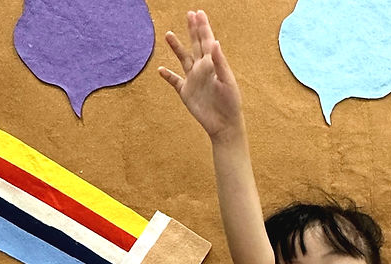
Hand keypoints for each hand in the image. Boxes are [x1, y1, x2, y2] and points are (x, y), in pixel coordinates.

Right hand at [159, 10, 243, 140]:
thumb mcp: (227, 82)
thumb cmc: (230, 103)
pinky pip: (175, 82)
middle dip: (192, 30)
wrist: (224, 124)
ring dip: (176, 47)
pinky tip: (160, 70)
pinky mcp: (186, 93)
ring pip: (183, 59)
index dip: (202, 27)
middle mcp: (202, 69)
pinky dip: (167, 76)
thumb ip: (220, 62)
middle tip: (189, 14)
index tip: (198, 13)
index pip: (206, 41)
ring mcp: (193, 80)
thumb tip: (214, 42)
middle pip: (195, 45)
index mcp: (212, 64)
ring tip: (168, 34)